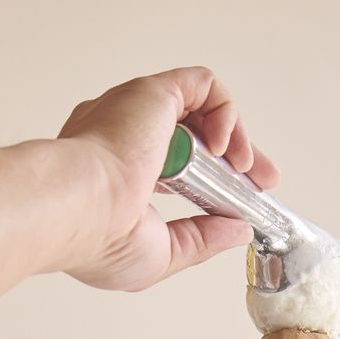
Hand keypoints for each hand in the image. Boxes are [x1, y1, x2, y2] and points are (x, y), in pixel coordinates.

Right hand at [56, 67, 279, 291]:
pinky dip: (224, 111)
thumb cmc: (99, 238)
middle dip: (235, 155)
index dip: (213, 177)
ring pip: (198, 106)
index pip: (174, 163)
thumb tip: (236, 230)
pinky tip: (224, 147)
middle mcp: (121, 134)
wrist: (76, 207)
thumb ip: (200, 239)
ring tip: (247, 169)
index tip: (242, 199)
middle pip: (192, 132)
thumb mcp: (162, 253)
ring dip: (234, 136)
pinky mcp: (152, 93)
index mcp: (114, 171)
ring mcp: (135, 111)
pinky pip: (201, 85)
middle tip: (263, 180)